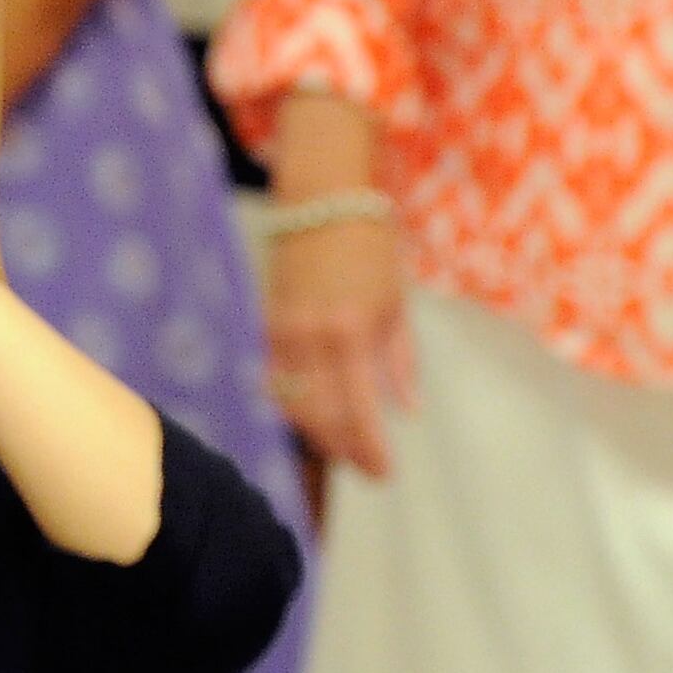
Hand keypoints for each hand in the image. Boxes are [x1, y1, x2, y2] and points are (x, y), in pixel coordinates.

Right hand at [265, 207, 410, 480]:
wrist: (322, 200)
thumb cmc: (370, 247)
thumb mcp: (396, 304)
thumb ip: (399, 360)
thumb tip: (407, 410)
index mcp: (351, 331)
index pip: (357, 410)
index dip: (369, 449)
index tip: (384, 472)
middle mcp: (311, 337)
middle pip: (319, 417)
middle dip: (343, 450)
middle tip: (366, 470)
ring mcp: (282, 331)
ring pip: (290, 404)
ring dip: (316, 434)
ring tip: (342, 449)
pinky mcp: (265, 323)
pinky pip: (274, 380)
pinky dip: (290, 406)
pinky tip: (311, 418)